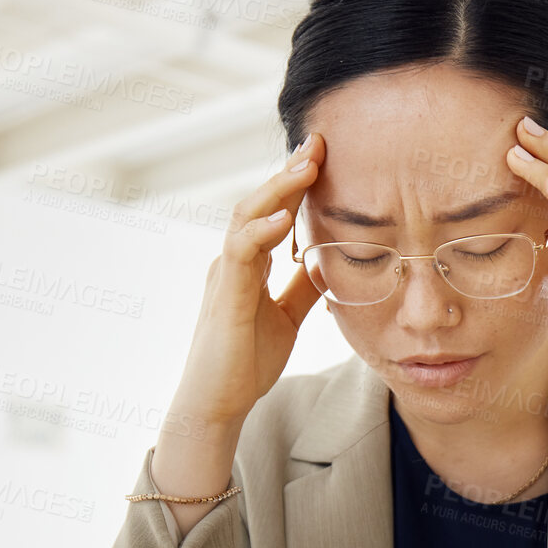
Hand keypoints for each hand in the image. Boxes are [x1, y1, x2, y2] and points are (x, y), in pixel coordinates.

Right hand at [170, 134, 325, 433]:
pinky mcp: (225, 297)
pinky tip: (287, 218)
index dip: (294, 181)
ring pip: (245, 217)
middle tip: (318, 143)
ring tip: (308, 166)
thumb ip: (302, 287)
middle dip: (288, 171)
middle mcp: (231, 261)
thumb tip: (330, 261)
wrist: (217, 404)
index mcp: (246, 264)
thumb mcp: (287, 317)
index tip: (322, 153)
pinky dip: (262, 232)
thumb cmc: (246, 362)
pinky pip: (240, 254)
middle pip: (257, 202)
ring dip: (278, 189)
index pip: (271, 210)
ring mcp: (224, 275)